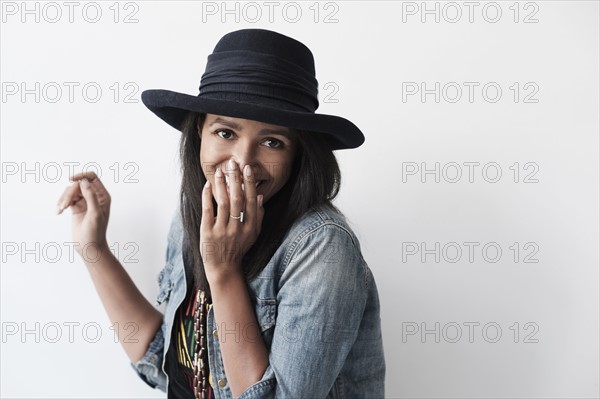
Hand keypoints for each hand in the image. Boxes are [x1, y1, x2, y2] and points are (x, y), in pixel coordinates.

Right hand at [56, 172, 110, 261]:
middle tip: (64, 205)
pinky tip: (58, 211)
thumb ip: (91, 197)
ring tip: (60, 209)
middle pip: (78, 184)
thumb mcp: (94, 214)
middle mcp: (94, 197)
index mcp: (103, 196)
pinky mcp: (76, 207)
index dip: (82, 175)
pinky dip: (61, 203)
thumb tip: (84, 182)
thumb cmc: (95, 233)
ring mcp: (84, 202)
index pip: (92, 178)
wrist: (89, 247)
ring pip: (71, 191)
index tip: (70, 179)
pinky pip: (66, 199)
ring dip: (64, 199)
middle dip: (69, 193)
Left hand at [200, 158, 263, 285]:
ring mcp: (222, 231)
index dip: (249, 183)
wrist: (224, 268)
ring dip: (221, 185)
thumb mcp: (253, 234)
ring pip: (223, 203)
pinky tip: (207, 185)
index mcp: (250, 227)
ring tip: (220, 171)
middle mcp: (237, 228)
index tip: (247, 169)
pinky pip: (208, 211)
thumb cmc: (238, 248)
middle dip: (235, 179)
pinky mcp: (208, 233)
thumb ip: (258, 216)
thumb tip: (258, 196)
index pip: (250, 200)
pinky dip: (207, 197)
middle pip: (237, 199)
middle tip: (233, 163)